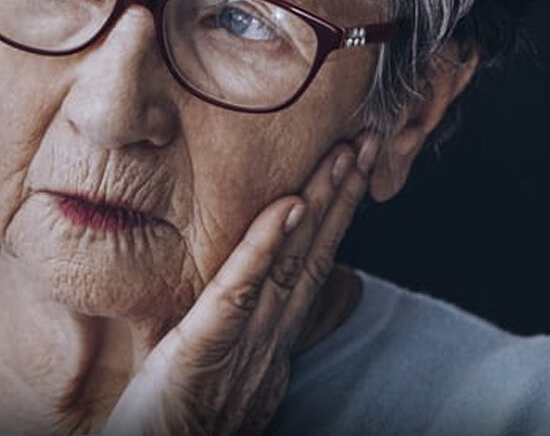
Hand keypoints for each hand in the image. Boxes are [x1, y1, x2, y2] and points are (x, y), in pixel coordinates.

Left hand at [100, 132, 379, 435]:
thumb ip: (251, 322)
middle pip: (315, 253)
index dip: (337, 212)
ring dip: (319, 205)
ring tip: (341, 157)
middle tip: (366, 142)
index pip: (314, 262)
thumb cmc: (182, 414)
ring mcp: (246, 341)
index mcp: (274, 337)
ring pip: (290, 262)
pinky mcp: (208, 344)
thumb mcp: (228, 364)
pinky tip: (285, 207)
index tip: (354, 162)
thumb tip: (274, 287)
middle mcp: (271, 336)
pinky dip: (264, 245)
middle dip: (343, 195)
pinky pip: (240, 289)